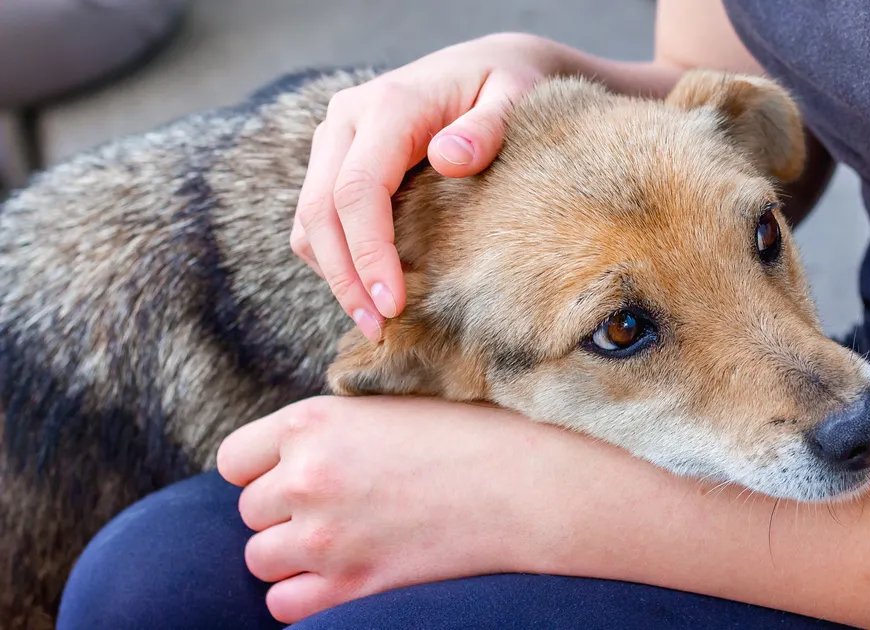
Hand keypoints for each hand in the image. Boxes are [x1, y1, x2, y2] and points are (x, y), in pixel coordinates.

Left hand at [215, 396, 576, 623]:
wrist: (525, 485)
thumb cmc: (468, 436)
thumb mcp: (387, 408)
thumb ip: (329, 430)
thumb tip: (290, 455)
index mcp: (312, 423)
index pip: (234, 459)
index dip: (262, 469)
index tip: (294, 474)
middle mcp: (306, 478)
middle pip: (250, 512)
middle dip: (284, 513)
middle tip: (339, 508)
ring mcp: (324, 537)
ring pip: (260, 560)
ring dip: (293, 556)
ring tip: (343, 542)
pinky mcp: (350, 586)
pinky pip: (284, 605)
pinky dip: (306, 595)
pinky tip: (345, 575)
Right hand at [291, 33, 564, 340]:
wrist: (488, 65)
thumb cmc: (507, 85)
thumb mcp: (513, 96)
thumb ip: (487, 127)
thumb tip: (449, 158)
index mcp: (389, 105)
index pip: (357, 190)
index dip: (369, 253)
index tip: (393, 304)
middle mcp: (347, 119)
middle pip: (319, 211)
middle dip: (345, 278)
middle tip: (379, 328)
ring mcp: (335, 139)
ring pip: (309, 219)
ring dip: (333, 274)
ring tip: (375, 321)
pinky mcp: (335, 160)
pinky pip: (317, 218)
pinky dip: (335, 257)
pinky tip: (371, 289)